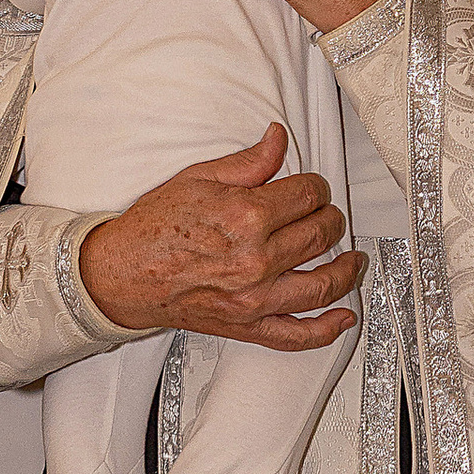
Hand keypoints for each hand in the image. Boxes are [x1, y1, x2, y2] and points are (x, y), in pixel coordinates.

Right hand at [77, 126, 363, 351]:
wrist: (120, 274)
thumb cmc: (153, 228)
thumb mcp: (198, 179)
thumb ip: (247, 163)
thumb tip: (278, 140)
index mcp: (246, 217)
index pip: (307, 195)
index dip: (315, 186)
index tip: (311, 187)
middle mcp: (256, 259)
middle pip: (321, 234)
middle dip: (330, 218)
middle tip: (326, 214)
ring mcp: (255, 298)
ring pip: (323, 283)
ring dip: (346, 269)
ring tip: (352, 259)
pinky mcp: (248, 326)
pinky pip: (298, 334)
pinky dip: (328, 329)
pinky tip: (345, 316)